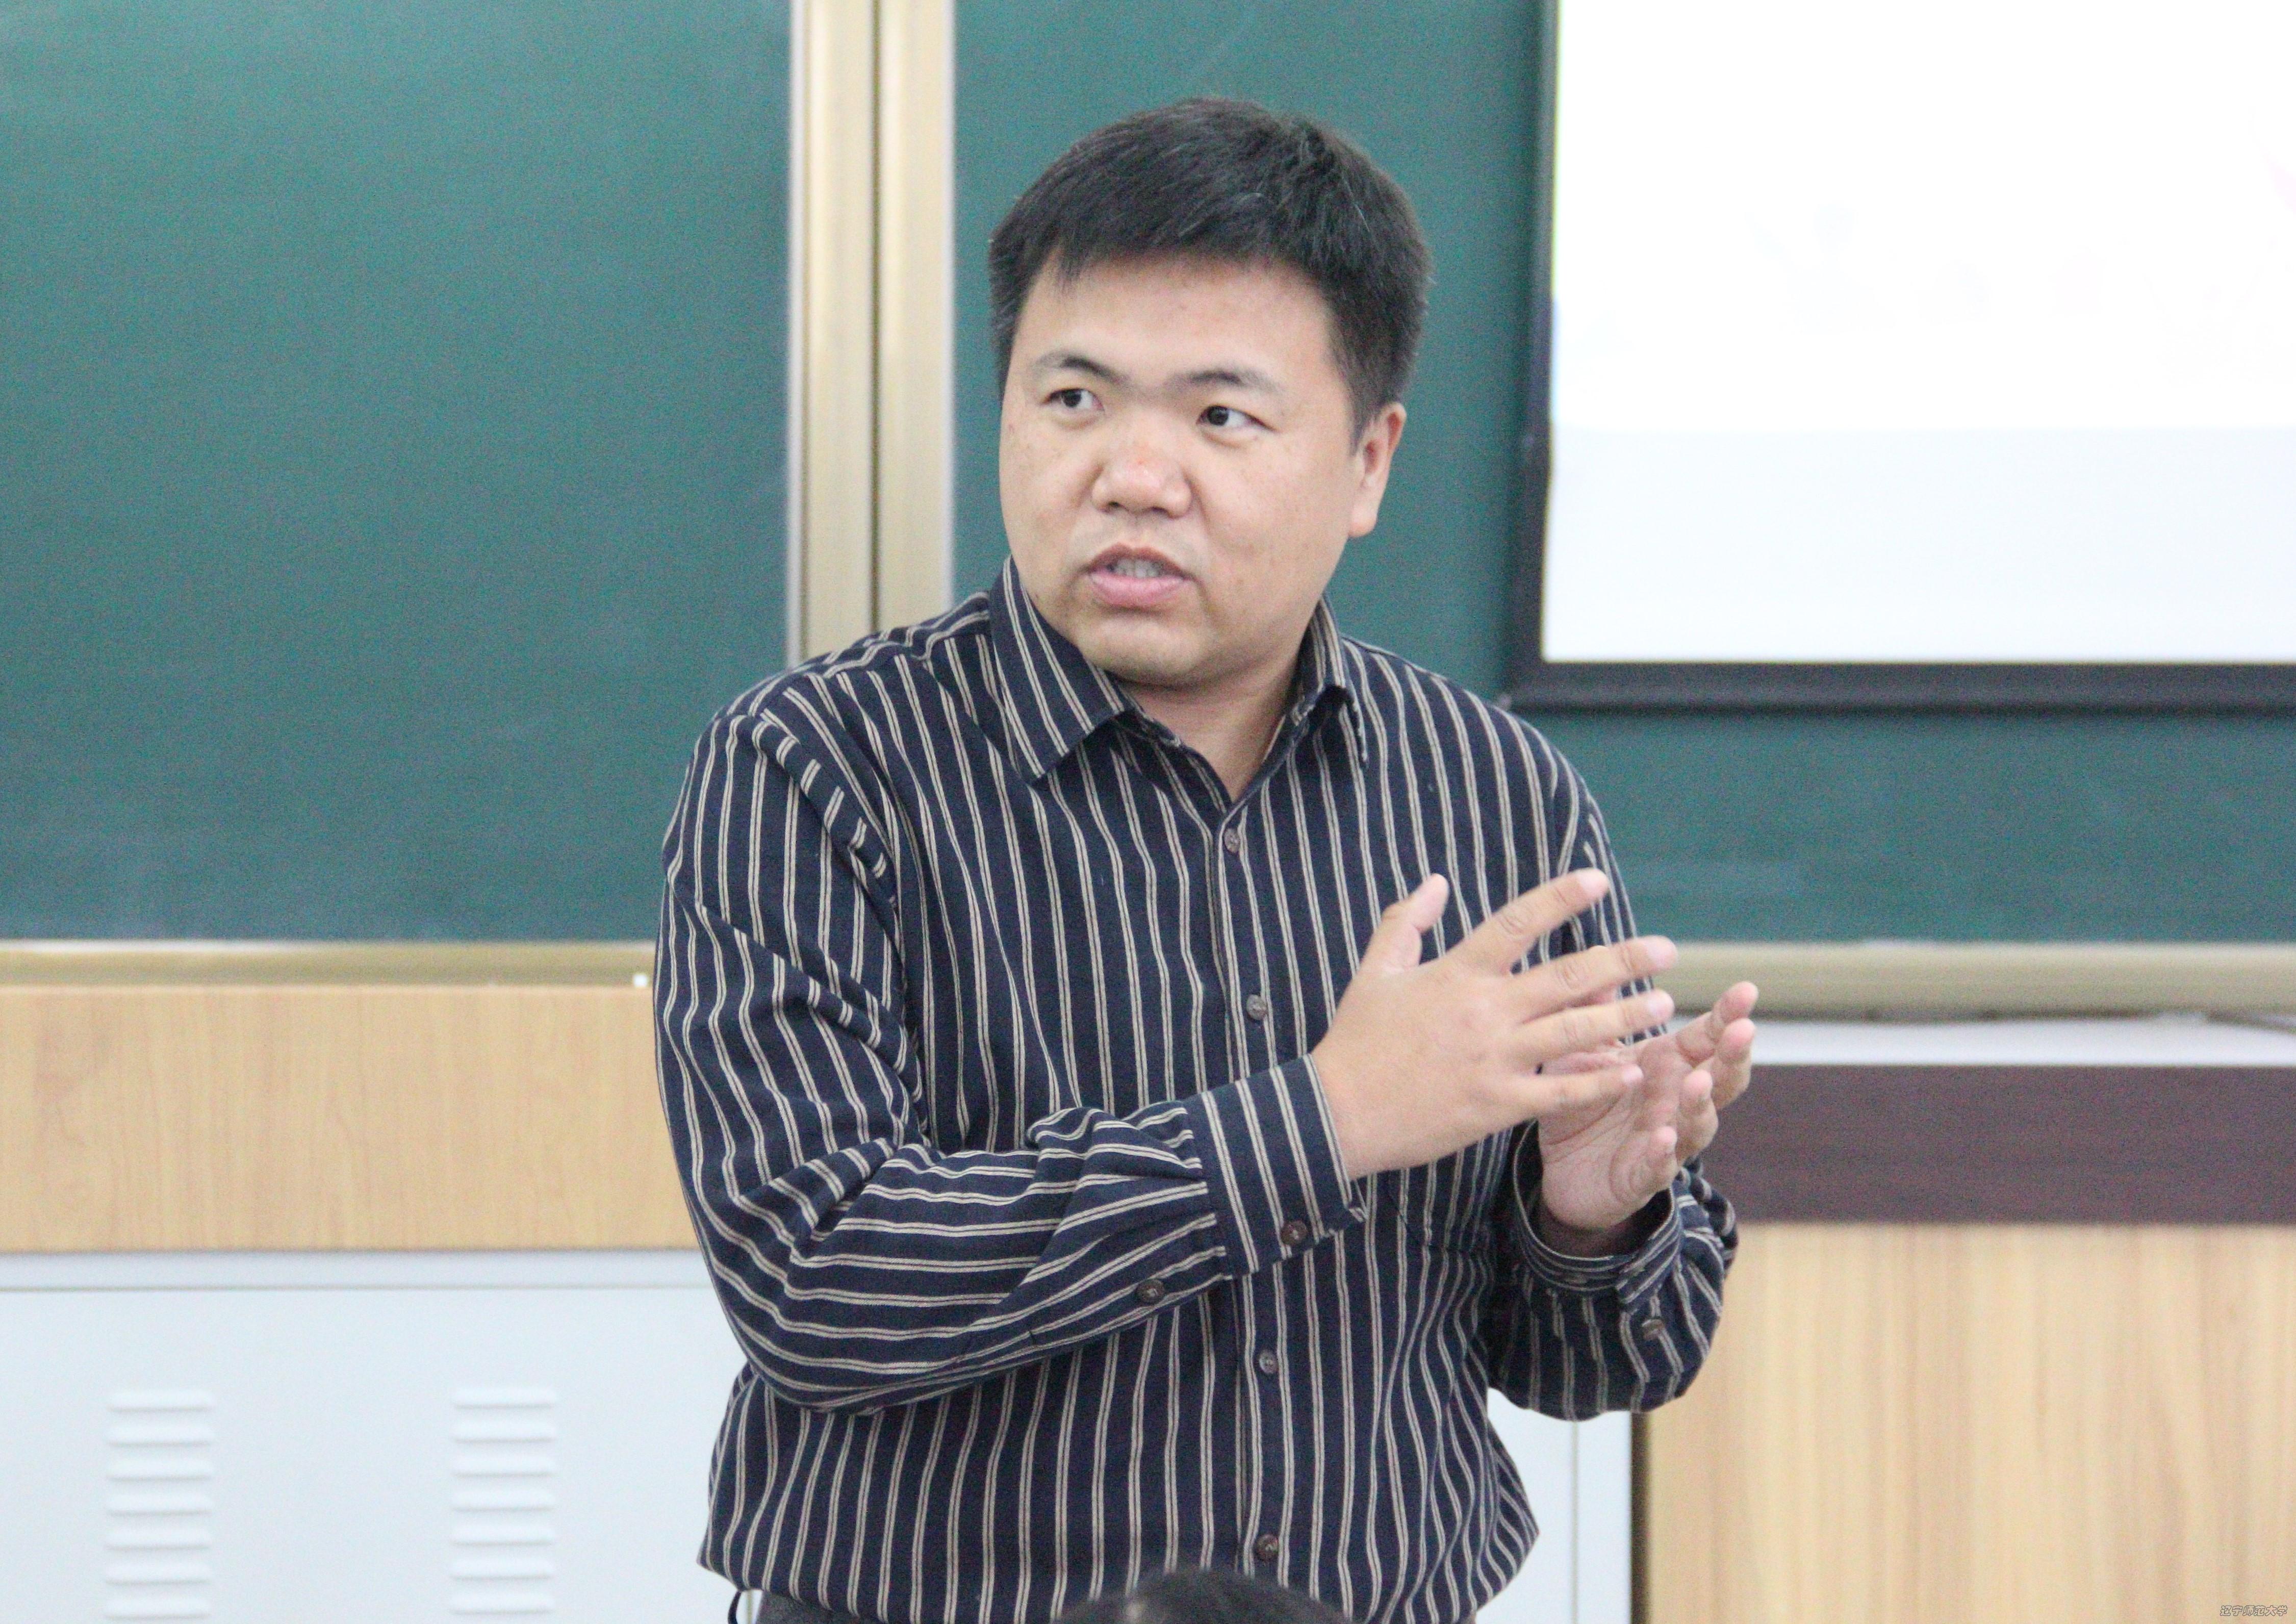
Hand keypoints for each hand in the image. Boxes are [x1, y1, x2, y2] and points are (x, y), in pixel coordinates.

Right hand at [1310, 869, 1677, 1180]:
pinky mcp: (1498, 1104)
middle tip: (1665, 949)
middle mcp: (1483, 1011)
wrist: (1337, 1114)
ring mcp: (1494, 1059)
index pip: (1517, 922)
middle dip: (1622, 958)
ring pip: (1575, 1031)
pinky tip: (1635, 1071)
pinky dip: (1601, 1081)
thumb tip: (1435, 882)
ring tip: (1661, 1004)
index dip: (1560, 898)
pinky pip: (1561, 1092)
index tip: (1598, 882)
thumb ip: (1404, 922)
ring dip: (1624, 1015)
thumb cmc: (1355, 1041)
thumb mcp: (1375, 972)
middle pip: (1566, 976)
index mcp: (1456, 973)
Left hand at [1533, 983, 1758, 1243]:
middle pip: (1721, 1078)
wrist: (1561, 1165)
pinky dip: (1663, 1153)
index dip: (1729, 1014)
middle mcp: (1677, 1100)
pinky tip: (1663, 1138)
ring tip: (1700, 1081)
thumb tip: (1598, 950)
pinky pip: (1658, 1166)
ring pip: (1699, 1123)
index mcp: (1669, 1064)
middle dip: (1734, 1055)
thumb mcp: (1584, 1047)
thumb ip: (1594, 1005)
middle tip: (1744, 1029)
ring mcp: (1667, 1140)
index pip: (1708, 1036)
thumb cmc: (1585, 1097)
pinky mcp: (1642, 1176)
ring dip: (1701, 1103)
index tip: (1747, 989)